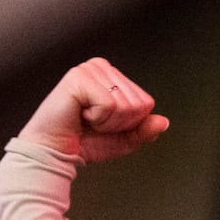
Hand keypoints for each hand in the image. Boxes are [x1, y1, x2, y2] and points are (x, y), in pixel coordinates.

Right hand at [17, 57, 167, 163]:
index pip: (146, 103)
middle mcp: (102, 67)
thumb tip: (163, 121)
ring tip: (86, 118)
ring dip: (107, 121)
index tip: (105, 124)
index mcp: (113, 76)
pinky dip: (98, 118)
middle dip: (119, 123)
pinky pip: (109, 105)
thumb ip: (144, 130)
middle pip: (138, 103)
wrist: (55, 151)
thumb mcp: (123, 139)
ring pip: (125, 105)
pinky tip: (80, 114)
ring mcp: (89, 69)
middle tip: (94, 123)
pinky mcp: (78, 78)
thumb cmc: (84, 142)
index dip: (130, 123)